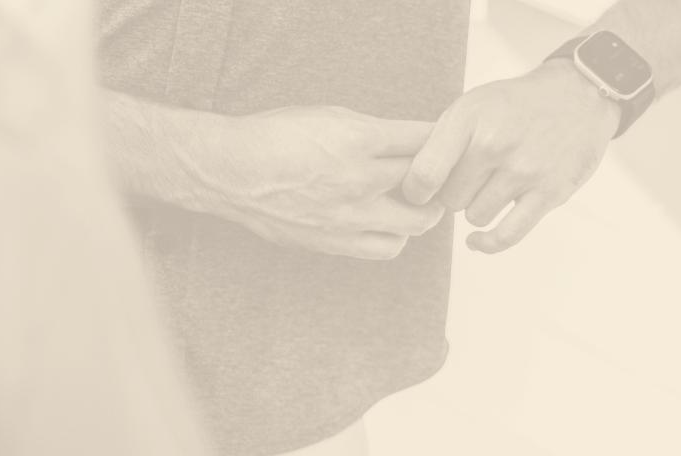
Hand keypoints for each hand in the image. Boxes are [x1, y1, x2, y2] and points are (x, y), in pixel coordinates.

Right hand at [177, 106, 444, 259]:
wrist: (230, 171)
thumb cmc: (276, 135)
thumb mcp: (328, 115)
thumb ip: (373, 132)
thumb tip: (412, 142)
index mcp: (357, 138)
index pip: (424, 139)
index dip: (444, 140)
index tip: (450, 142)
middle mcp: (358, 178)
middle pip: (429, 183)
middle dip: (442, 177)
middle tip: (441, 175)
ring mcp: (347, 216)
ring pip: (415, 223)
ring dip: (423, 212)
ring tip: (416, 203)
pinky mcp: (334, 242)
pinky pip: (385, 248)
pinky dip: (395, 236)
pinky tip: (388, 224)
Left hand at [401, 59, 620, 253]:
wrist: (578, 96)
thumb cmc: (514, 106)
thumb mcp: (472, 105)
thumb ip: (440, 141)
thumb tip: (410, 186)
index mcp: (470, 119)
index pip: (424, 174)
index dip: (415, 191)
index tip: (419, 193)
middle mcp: (495, 144)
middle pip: (450, 199)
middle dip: (454, 194)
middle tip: (470, 179)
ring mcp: (524, 170)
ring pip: (476, 217)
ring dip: (478, 208)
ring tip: (491, 186)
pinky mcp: (549, 192)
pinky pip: (506, 235)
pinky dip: (487, 244)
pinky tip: (476, 241)